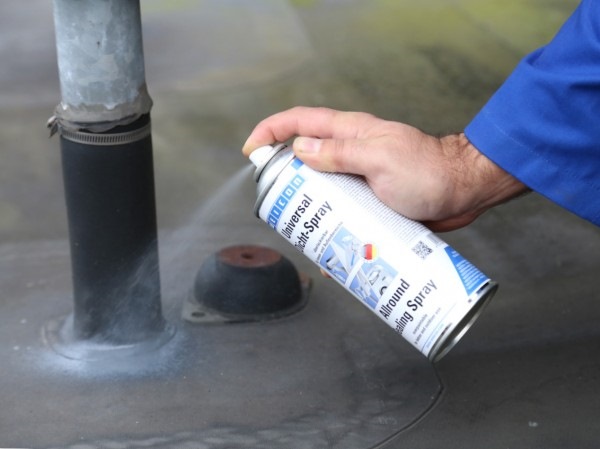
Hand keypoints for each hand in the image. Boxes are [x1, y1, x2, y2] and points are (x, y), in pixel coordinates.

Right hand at [243, 107, 526, 230]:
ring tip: (298, 230)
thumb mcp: (380, 159)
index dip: (270, 131)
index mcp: (350, 132)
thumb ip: (341, 153)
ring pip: (321, 187)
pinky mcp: (371, 199)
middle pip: (303, 157)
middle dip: (282, 175)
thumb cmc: (428, 171)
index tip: (250, 151)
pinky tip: (328, 249)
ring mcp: (360, 176)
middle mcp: (351, 152)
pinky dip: (331, 226)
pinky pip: (342, 209)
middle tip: (274, 201)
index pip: (300, 122)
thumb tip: (299, 149)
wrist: (464, 191)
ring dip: (305, 205)